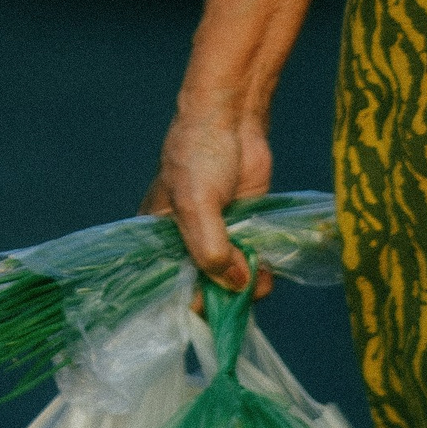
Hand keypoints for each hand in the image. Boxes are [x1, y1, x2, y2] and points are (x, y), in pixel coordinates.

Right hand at [142, 103, 274, 295]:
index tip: (213, 307)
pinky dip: (260, 271)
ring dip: (247, 285)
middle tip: (243, 287)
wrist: (232, 120)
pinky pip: (251, 266)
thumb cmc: (199, 155)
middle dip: (225, 296)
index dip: (190, 301)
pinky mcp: (244, 233)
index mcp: (159, 240)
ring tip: (258, 272)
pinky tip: (266, 265)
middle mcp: (185, 246)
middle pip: (203, 291)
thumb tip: (237, 285)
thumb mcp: (196, 204)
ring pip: (231, 283)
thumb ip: (210, 248)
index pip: (169, 288)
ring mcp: (217, 241)